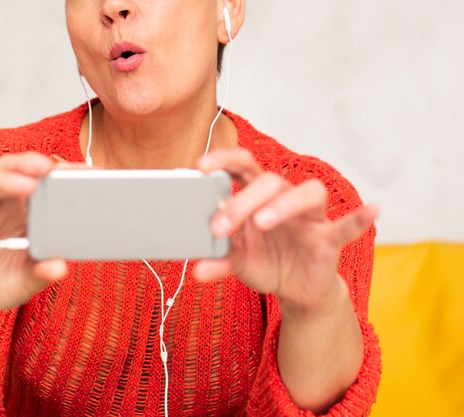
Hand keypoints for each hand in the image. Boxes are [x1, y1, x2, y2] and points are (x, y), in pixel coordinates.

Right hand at [0, 152, 86, 318]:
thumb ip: (42, 272)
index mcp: (26, 211)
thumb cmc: (1, 281)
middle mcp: (2, 206)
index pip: (41, 181)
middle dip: (29, 163)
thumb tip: (60, 267)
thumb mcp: (28, 280)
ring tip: (27, 185)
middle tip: (47, 166)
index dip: (58, 172)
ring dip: (7, 180)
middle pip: (12, 169)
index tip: (81, 171)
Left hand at [193, 148, 377, 311]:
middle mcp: (285, 199)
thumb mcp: (237, 262)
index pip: (242, 166)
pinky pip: (346, 226)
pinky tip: (372, 208)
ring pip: (306, 193)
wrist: (294, 290)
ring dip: (283, 205)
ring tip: (261, 223)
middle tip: (220, 226)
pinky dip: (358, 218)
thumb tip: (196, 271)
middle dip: (242, 201)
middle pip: (270, 181)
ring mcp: (309, 218)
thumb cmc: (266, 262)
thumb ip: (218, 261)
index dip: (224, 160)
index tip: (200, 168)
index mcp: (258, 197)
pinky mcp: (328, 240)